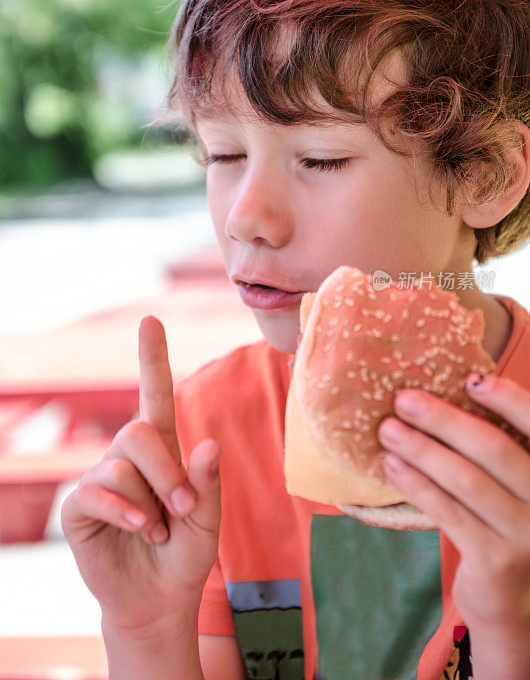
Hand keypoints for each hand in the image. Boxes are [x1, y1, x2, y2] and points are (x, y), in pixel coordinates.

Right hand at [61, 315, 221, 630]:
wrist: (158, 600)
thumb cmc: (185, 555)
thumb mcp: (207, 519)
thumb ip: (208, 483)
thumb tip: (208, 442)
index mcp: (162, 451)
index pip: (153, 395)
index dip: (151, 358)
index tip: (150, 320)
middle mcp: (128, 458)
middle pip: (139, 431)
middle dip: (166, 470)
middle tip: (184, 506)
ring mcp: (101, 480)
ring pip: (121, 464)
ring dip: (150, 500)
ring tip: (160, 529)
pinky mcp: (80, 506)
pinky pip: (96, 491)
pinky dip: (125, 510)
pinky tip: (141, 528)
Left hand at [377, 373, 529, 640]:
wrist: (512, 604)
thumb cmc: (503, 529)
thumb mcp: (511, 489)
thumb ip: (494, 454)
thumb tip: (442, 400)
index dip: (509, 400)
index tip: (470, 380)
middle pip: (494, 449)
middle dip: (443, 420)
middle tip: (403, 399)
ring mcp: (527, 535)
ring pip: (466, 480)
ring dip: (421, 450)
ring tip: (388, 430)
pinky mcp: (497, 561)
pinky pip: (449, 512)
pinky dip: (417, 484)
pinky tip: (392, 466)